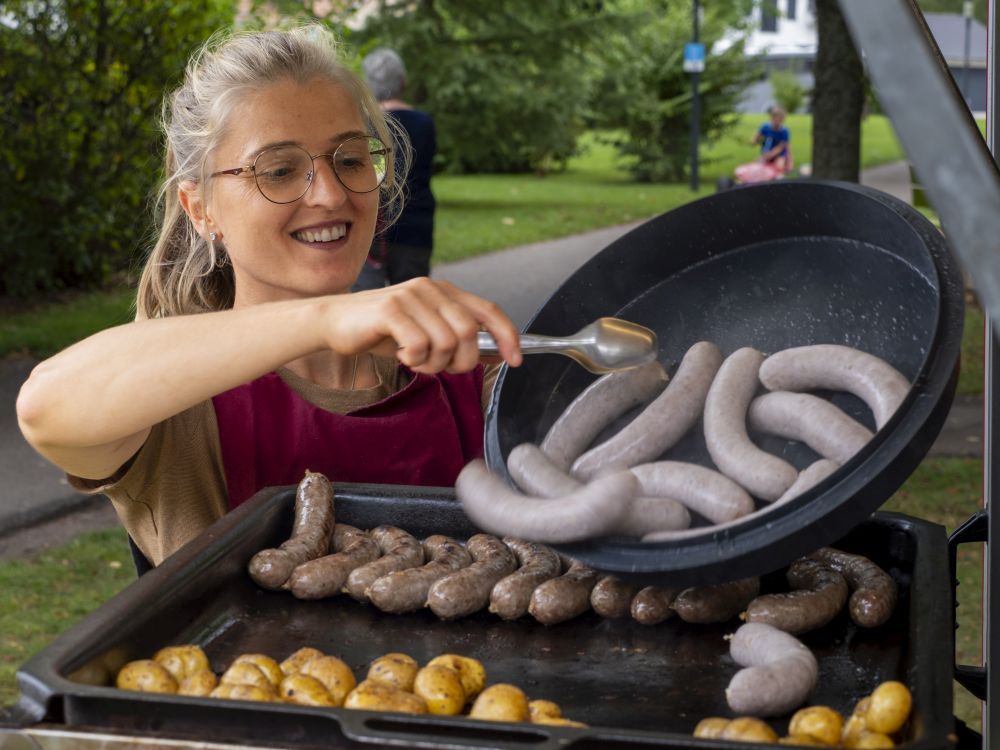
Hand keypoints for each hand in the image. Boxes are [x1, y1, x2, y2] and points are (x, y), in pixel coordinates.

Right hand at [326, 278, 522, 373]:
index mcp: (444, 292)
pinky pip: (420, 345)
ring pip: (447, 342)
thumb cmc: (382, 331)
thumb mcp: (425, 334)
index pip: (488, 310)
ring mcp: (410, 296)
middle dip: (461, 362)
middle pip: (469, 332)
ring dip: (434, 364)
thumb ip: (457, 341)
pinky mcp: (390, 309)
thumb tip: (495, 355)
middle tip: (439, 368)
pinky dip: (414, 360)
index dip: (507, 335)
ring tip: (415, 362)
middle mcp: (431, 288)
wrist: (334, 322)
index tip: (515, 359)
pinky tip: (402, 356)